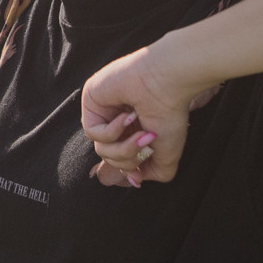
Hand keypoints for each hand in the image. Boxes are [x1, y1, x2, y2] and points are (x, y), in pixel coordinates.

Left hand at [77, 39, 220, 185]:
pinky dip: (113, 131)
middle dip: (130, 158)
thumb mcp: (167, 153)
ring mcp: (104, 111)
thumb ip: (154, 173)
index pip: (120, 160)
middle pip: (111, 159)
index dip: (129, 169)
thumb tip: (134, 180)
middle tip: (149, 142)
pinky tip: (129, 116)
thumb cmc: (171, 112)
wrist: (168, 82)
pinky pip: (93, 132)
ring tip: (143, 134)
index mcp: (134, 130)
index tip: (141, 170)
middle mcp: (118, 121)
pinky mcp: (91, 100)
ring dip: (124, 148)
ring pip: (102, 149)